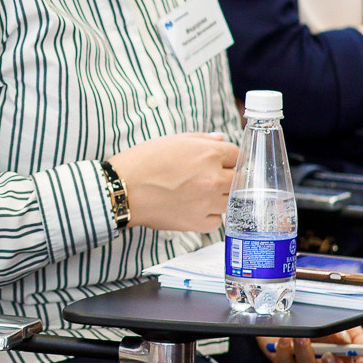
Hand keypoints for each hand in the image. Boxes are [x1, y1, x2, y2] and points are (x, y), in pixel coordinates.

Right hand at [108, 133, 236, 233]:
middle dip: (229, 176)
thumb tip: (219, 139)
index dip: (231, 157)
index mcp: (208, 154)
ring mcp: (207, 203)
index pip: (238, 155)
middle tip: (214, 177)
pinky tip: (196, 207)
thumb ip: (201, 139)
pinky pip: (217, 220)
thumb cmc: (142, 162)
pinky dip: (210, 215)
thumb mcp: (172, 141)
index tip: (226, 161)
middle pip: (239, 179)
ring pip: (231, 201)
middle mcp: (213, 179)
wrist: (122, 190)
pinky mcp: (198, 222)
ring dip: (221, 196)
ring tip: (201, 192)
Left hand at [258, 326, 362, 362]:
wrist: (291, 314)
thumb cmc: (321, 321)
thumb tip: (345, 341)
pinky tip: (285, 339)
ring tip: (302, 338)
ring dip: (308, 357)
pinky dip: (285, 354)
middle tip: (330, 356)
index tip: (360, 361)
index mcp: (348, 361)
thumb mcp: (342, 322)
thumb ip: (351, 332)